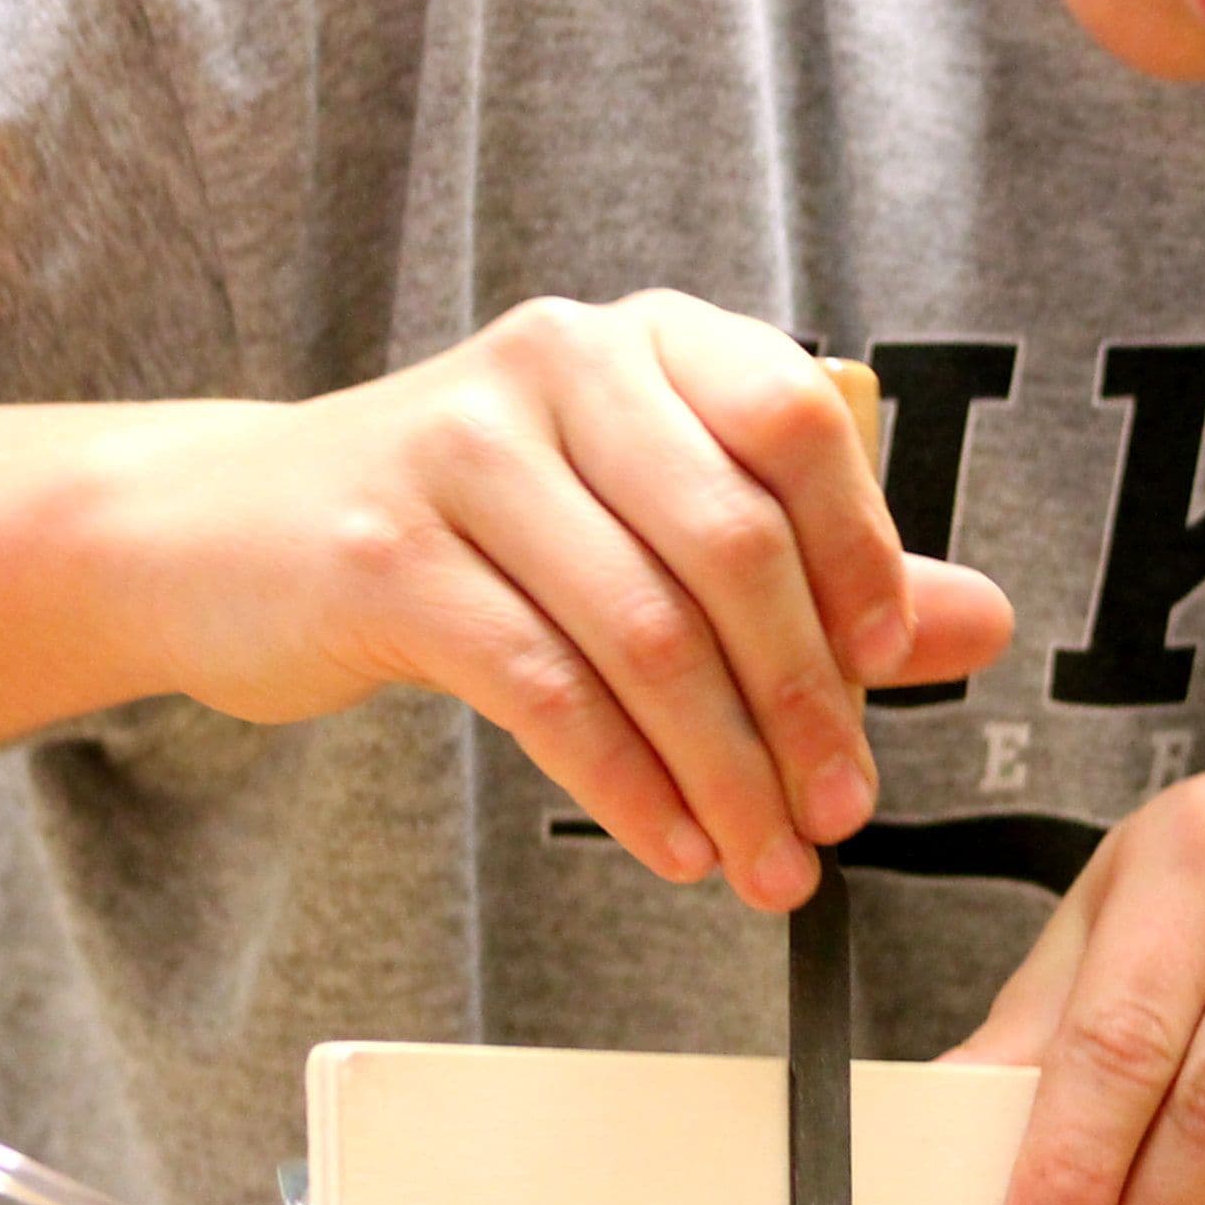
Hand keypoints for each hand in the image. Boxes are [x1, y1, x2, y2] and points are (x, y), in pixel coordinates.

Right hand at [120, 294, 1011, 910]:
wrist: (226, 532)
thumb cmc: (468, 528)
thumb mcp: (644, 522)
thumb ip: (812, 570)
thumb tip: (978, 624)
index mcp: (648, 343)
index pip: (797, 422)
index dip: (862, 552)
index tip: (892, 668)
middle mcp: (561, 366)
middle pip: (728, 544)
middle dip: (802, 703)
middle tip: (842, 813)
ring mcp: (462, 451)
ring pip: (640, 632)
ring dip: (723, 771)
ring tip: (766, 861)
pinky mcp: (386, 555)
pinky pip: (542, 688)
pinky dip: (626, 785)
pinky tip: (672, 844)